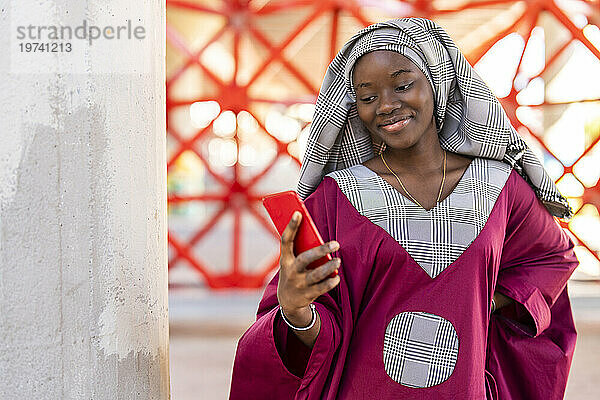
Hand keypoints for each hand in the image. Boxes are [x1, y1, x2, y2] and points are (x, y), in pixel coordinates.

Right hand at [277, 211, 340, 325]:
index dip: (291, 227)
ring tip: (338, 260)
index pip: (285, 240)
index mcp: (285, 259)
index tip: (298, 213)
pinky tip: (336, 277)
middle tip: (336, 244)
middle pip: (305, 259)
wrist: (287, 300)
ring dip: (329, 267)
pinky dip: (330, 282)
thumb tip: (316, 235)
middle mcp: (291, 271)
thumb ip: (300, 250)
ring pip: (316, 275)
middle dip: (321, 250)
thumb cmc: (293, 273)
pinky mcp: (308, 294)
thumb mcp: (290, 262)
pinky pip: (322, 288)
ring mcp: (299, 284)